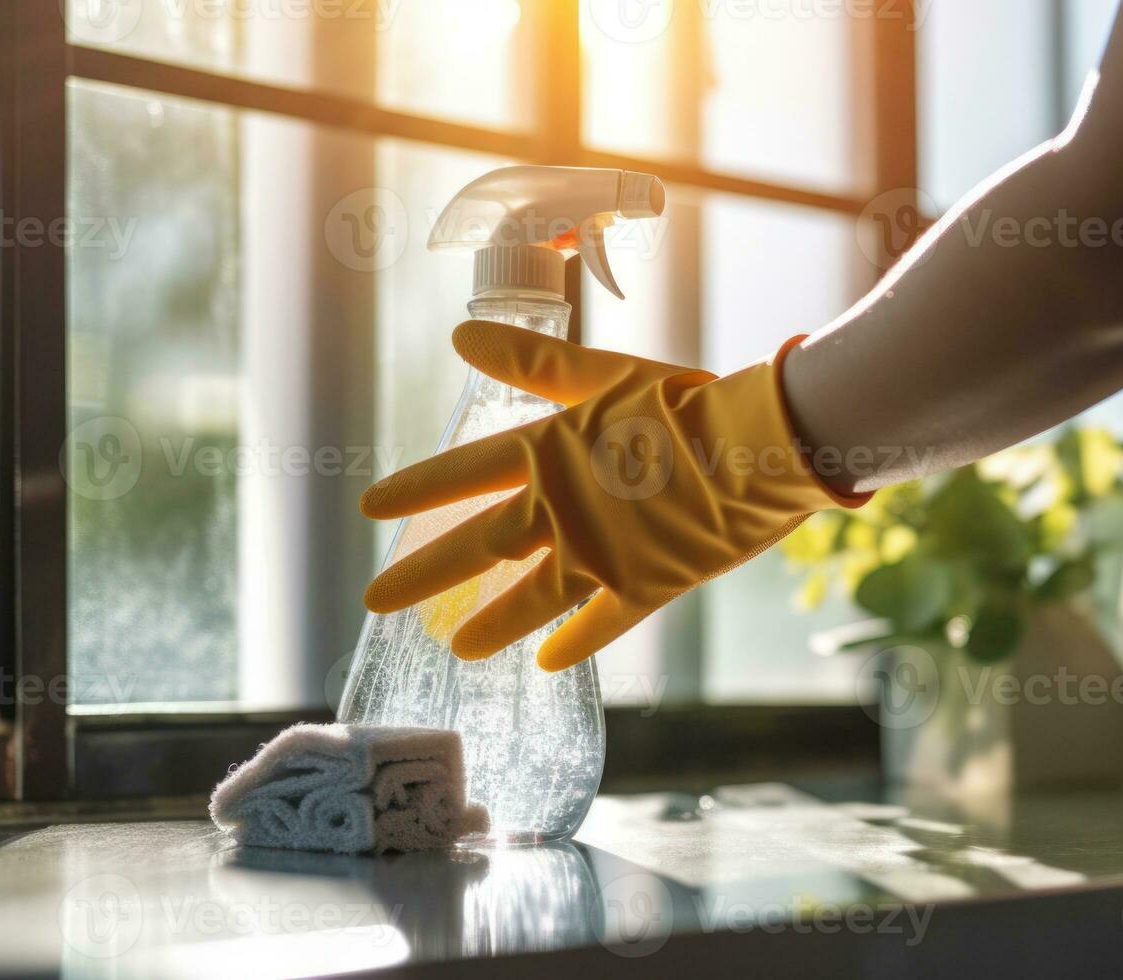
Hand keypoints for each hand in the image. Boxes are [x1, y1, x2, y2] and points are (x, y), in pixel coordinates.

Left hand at [361, 320, 864, 670]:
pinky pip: (599, 626)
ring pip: (526, 602)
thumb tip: (460, 336)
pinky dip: (573, 645)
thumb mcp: (602, 375)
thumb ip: (531, 363)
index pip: (460, 474)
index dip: (413, 490)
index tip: (369, 508)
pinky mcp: (642, 587)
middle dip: (419, 576)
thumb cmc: (681, 402)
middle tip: (374, 602)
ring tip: (455, 649)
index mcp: (545, 454)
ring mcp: (597, 556)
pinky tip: (546, 665)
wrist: (752, 446)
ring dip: (488, 625)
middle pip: (473, 548)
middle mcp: (558, 511)